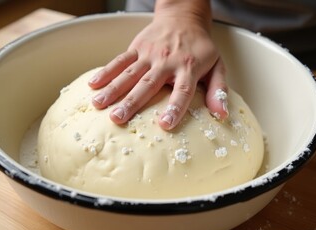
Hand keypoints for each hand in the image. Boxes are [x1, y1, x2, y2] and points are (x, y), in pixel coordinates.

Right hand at [89, 0, 228, 129]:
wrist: (184, 18)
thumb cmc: (201, 48)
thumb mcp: (217, 66)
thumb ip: (218, 90)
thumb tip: (221, 115)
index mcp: (189, 68)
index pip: (182, 92)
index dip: (175, 108)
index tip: (165, 125)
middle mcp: (167, 61)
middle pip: (148, 84)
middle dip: (132, 102)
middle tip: (117, 119)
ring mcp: (149, 54)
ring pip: (129, 73)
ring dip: (113, 89)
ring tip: (98, 105)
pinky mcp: (137, 48)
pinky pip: (120, 60)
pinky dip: (106, 71)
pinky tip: (93, 85)